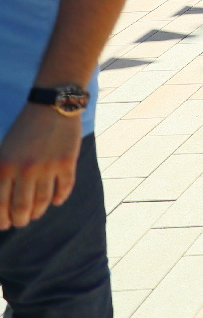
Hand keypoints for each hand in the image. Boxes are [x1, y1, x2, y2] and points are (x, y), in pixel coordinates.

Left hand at [0, 105, 81, 230]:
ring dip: (39, 212)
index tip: (5, 225)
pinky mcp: (67, 162)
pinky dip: (60, 198)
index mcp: (4, 167)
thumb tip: (2, 201)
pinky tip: (56, 201)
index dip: (2, 219)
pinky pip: (65, 188)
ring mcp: (48, 166)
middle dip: (21, 220)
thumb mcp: (4, 151)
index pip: (0, 204)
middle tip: (22, 222)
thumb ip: (1, 175)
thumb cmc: (24, 130)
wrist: (51, 106)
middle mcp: (25, 169)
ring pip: (43, 201)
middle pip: (22, 207)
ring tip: (36, 214)